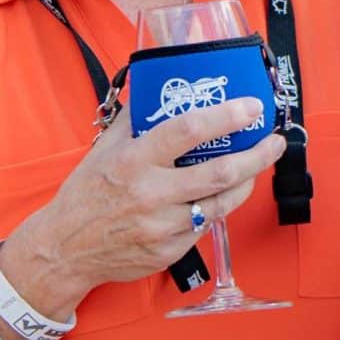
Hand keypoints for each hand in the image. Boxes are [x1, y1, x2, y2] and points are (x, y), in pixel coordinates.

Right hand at [3, 98, 283, 313]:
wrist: (66, 248)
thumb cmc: (85, 195)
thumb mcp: (102, 150)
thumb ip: (133, 120)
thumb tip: (156, 89)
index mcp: (134, 160)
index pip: (188, 130)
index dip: (226, 115)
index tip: (251, 107)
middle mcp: (151, 193)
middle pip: (220, 171)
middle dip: (256, 154)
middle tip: (273, 140)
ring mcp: (163, 226)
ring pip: (222, 203)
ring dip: (246, 182)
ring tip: (256, 166)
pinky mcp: (171, 251)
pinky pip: (206, 225)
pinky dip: (217, 207)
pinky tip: (220, 195)